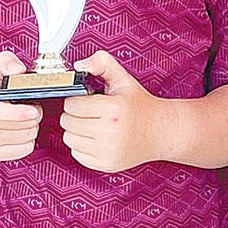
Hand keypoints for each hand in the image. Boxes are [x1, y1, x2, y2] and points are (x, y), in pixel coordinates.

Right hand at [0, 51, 43, 161]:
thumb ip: (8, 62)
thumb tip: (19, 70)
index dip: (18, 113)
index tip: (33, 110)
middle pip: (22, 125)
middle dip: (34, 114)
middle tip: (30, 105)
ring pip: (27, 136)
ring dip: (32, 125)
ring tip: (24, 116)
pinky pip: (25, 149)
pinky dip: (28, 140)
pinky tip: (20, 129)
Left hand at [60, 52, 166, 172]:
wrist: (160, 131)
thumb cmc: (139, 106)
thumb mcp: (123, 79)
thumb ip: (102, 63)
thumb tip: (80, 65)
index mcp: (113, 108)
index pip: (72, 105)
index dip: (76, 100)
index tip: (87, 100)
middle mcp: (110, 132)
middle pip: (67, 122)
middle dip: (75, 115)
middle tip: (89, 112)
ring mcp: (108, 151)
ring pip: (69, 139)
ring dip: (76, 131)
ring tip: (92, 124)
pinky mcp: (106, 164)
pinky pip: (77, 154)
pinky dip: (82, 146)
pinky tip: (96, 138)